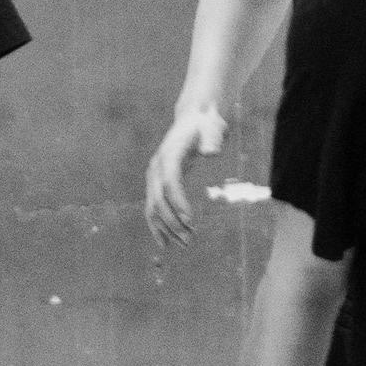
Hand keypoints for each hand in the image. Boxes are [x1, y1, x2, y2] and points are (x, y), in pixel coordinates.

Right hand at [143, 105, 226, 243]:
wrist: (192, 121)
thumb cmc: (205, 126)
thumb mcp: (212, 128)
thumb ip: (212, 139)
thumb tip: (212, 152)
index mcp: (169, 155)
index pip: (170, 182)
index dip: (178, 202)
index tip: (191, 220)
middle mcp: (156, 167)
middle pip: (158, 199)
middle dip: (173, 221)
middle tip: (190, 239)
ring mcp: (153, 177)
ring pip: (153, 207)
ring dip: (166, 228)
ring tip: (183, 244)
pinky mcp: (156, 184)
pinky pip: (153, 208)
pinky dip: (157, 226)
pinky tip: (165, 242)